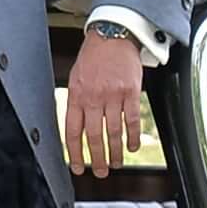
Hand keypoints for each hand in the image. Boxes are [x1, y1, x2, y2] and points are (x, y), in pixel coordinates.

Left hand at [63, 30, 147, 175]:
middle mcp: (93, 97)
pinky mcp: (131, 92)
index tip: (79, 167)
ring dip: (115, 152)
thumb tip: (76, 127)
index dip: (75, 153)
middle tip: (101, 172)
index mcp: (76, 95)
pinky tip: (133, 146)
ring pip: (113, 132)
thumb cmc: (94, 55)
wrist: (113, 34)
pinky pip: (132, 120)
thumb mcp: (76, 77)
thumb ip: (76, 101)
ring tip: (117, 163)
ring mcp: (113, 95)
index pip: (73, 131)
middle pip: (94, 137)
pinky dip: (133, 137)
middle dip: (97, 159)